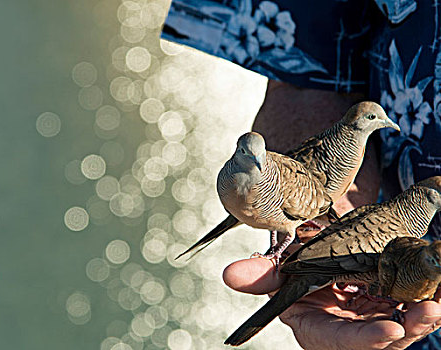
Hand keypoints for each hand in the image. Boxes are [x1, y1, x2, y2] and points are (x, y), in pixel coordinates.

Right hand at [223, 257, 440, 349]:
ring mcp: (373, 318)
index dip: (363, 339)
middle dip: (409, 329)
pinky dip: (428, 295)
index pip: (340, 340)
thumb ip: (259, 277)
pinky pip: (413, 304)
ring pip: (405, 324)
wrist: (320, 260)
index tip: (390, 330)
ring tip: (438, 298)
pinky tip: (438, 284)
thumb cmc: (297, 272)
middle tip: (429, 311)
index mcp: (318, 329)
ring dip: (425, 314)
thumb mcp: (279, 274)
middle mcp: (350, 330)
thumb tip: (229, 275)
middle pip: (382, 338)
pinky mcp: (391, 304)